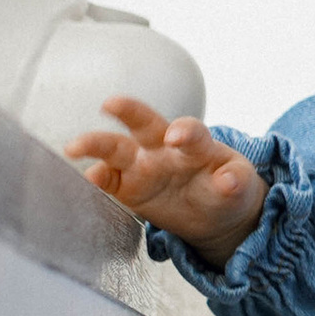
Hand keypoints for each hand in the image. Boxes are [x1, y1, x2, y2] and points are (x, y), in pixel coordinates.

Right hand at [66, 98, 265, 265]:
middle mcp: (165, 148)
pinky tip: (86, 178)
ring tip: (74, 147)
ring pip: (116, 149)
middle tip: (111, 104)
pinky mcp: (127, 188)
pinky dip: (96, 179)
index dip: (184, 131)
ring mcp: (143, 167)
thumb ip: (235, 181)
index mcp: (197, 144)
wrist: (215, 211)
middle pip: (144, 124)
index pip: (190, 131)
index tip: (176, 137)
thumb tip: (230, 180)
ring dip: (96, 145)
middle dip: (128, 112)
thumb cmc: (228, 187)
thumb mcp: (240, 184)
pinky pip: (108, 181)